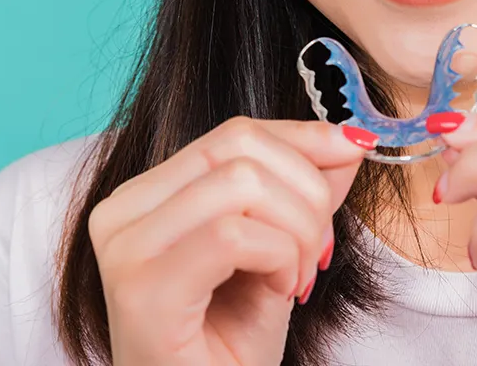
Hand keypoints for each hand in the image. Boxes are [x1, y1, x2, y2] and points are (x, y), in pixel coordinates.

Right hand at [87, 116, 376, 365]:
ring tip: (299, 277)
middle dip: (305, 191)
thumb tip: (349, 138)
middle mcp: (122, 209)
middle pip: (237, 147)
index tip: (353, 147)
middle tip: (320, 249)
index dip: (301, 137)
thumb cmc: (227, 343)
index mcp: (146, 193)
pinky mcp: (140, 288)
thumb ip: (303, 191)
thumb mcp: (276, 248)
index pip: (232, 133)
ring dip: (297, 229)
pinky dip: (278, 255)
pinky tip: (281, 290)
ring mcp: (124, 246)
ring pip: (241, 184)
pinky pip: (233, 235)